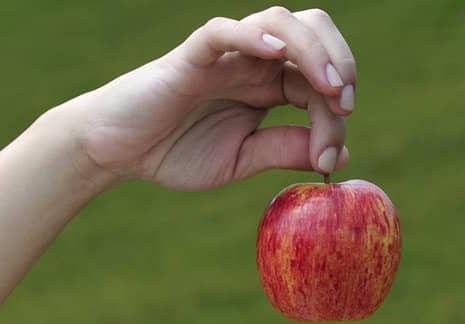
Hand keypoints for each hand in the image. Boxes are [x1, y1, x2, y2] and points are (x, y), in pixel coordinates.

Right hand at [56, 7, 356, 191]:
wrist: (119, 151)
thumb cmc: (176, 150)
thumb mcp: (243, 159)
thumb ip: (286, 149)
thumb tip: (343, 150)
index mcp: (270, 85)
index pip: (320, 83)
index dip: (336, 114)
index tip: (330, 155)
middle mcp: (254, 60)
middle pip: (313, 32)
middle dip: (341, 63)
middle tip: (345, 104)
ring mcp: (226, 53)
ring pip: (281, 22)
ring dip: (314, 50)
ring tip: (328, 86)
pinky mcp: (192, 54)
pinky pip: (225, 31)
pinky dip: (252, 34)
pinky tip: (275, 53)